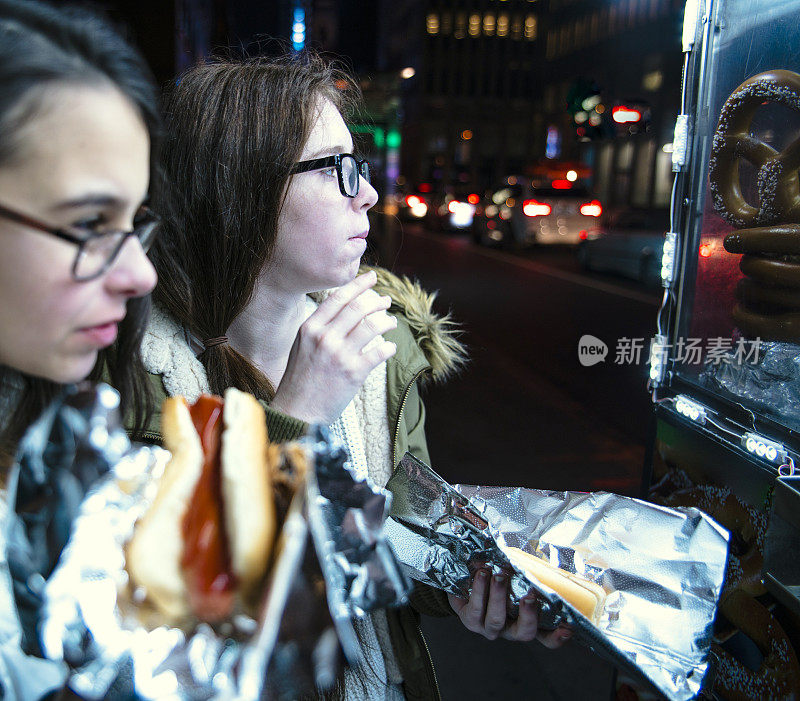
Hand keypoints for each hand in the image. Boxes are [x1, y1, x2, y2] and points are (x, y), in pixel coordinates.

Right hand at [271, 270, 397, 423]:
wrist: (297, 411)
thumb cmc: (299, 379)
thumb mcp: (301, 346)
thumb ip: (319, 328)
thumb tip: (343, 311)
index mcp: (310, 328)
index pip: (338, 298)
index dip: (358, 284)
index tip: (371, 277)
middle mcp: (325, 338)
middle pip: (358, 308)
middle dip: (376, 301)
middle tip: (386, 301)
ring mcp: (340, 354)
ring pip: (373, 327)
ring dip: (387, 322)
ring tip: (391, 322)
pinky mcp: (354, 372)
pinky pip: (380, 352)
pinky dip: (389, 347)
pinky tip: (390, 347)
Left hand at [448, 569, 572, 646]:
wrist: (462, 580)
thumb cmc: (496, 576)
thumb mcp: (514, 574)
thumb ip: (525, 569)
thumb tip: (538, 548)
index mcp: (525, 621)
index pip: (546, 636)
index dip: (557, 636)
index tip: (568, 627)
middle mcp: (509, 629)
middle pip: (524, 633)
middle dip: (528, 615)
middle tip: (530, 596)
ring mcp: (489, 627)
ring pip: (497, 619)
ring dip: (499, 596)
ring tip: (500, 575)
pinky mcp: (470, 620)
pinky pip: (476, 607)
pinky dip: (479, 589)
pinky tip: (482, 572)